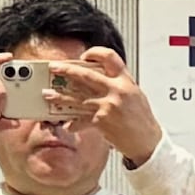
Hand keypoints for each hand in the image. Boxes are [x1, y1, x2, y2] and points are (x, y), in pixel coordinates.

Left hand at [45, 48, 161, 166]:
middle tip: (54, 67)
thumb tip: (99, 79)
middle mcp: (116, 90)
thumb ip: (117, 84)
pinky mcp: (102, 121)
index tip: (83, 56)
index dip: (94, 53)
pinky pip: (82, 120)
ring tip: (48, 94)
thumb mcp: (134, 94)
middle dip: (67, 70)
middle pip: (87, 75)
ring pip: (78, 97)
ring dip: (60, 96)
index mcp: (125, 80)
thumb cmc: (141, 120)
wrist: (147, 141)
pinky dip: (73, 123)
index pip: (109, 57)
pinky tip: (66, 125)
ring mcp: (108, 105)